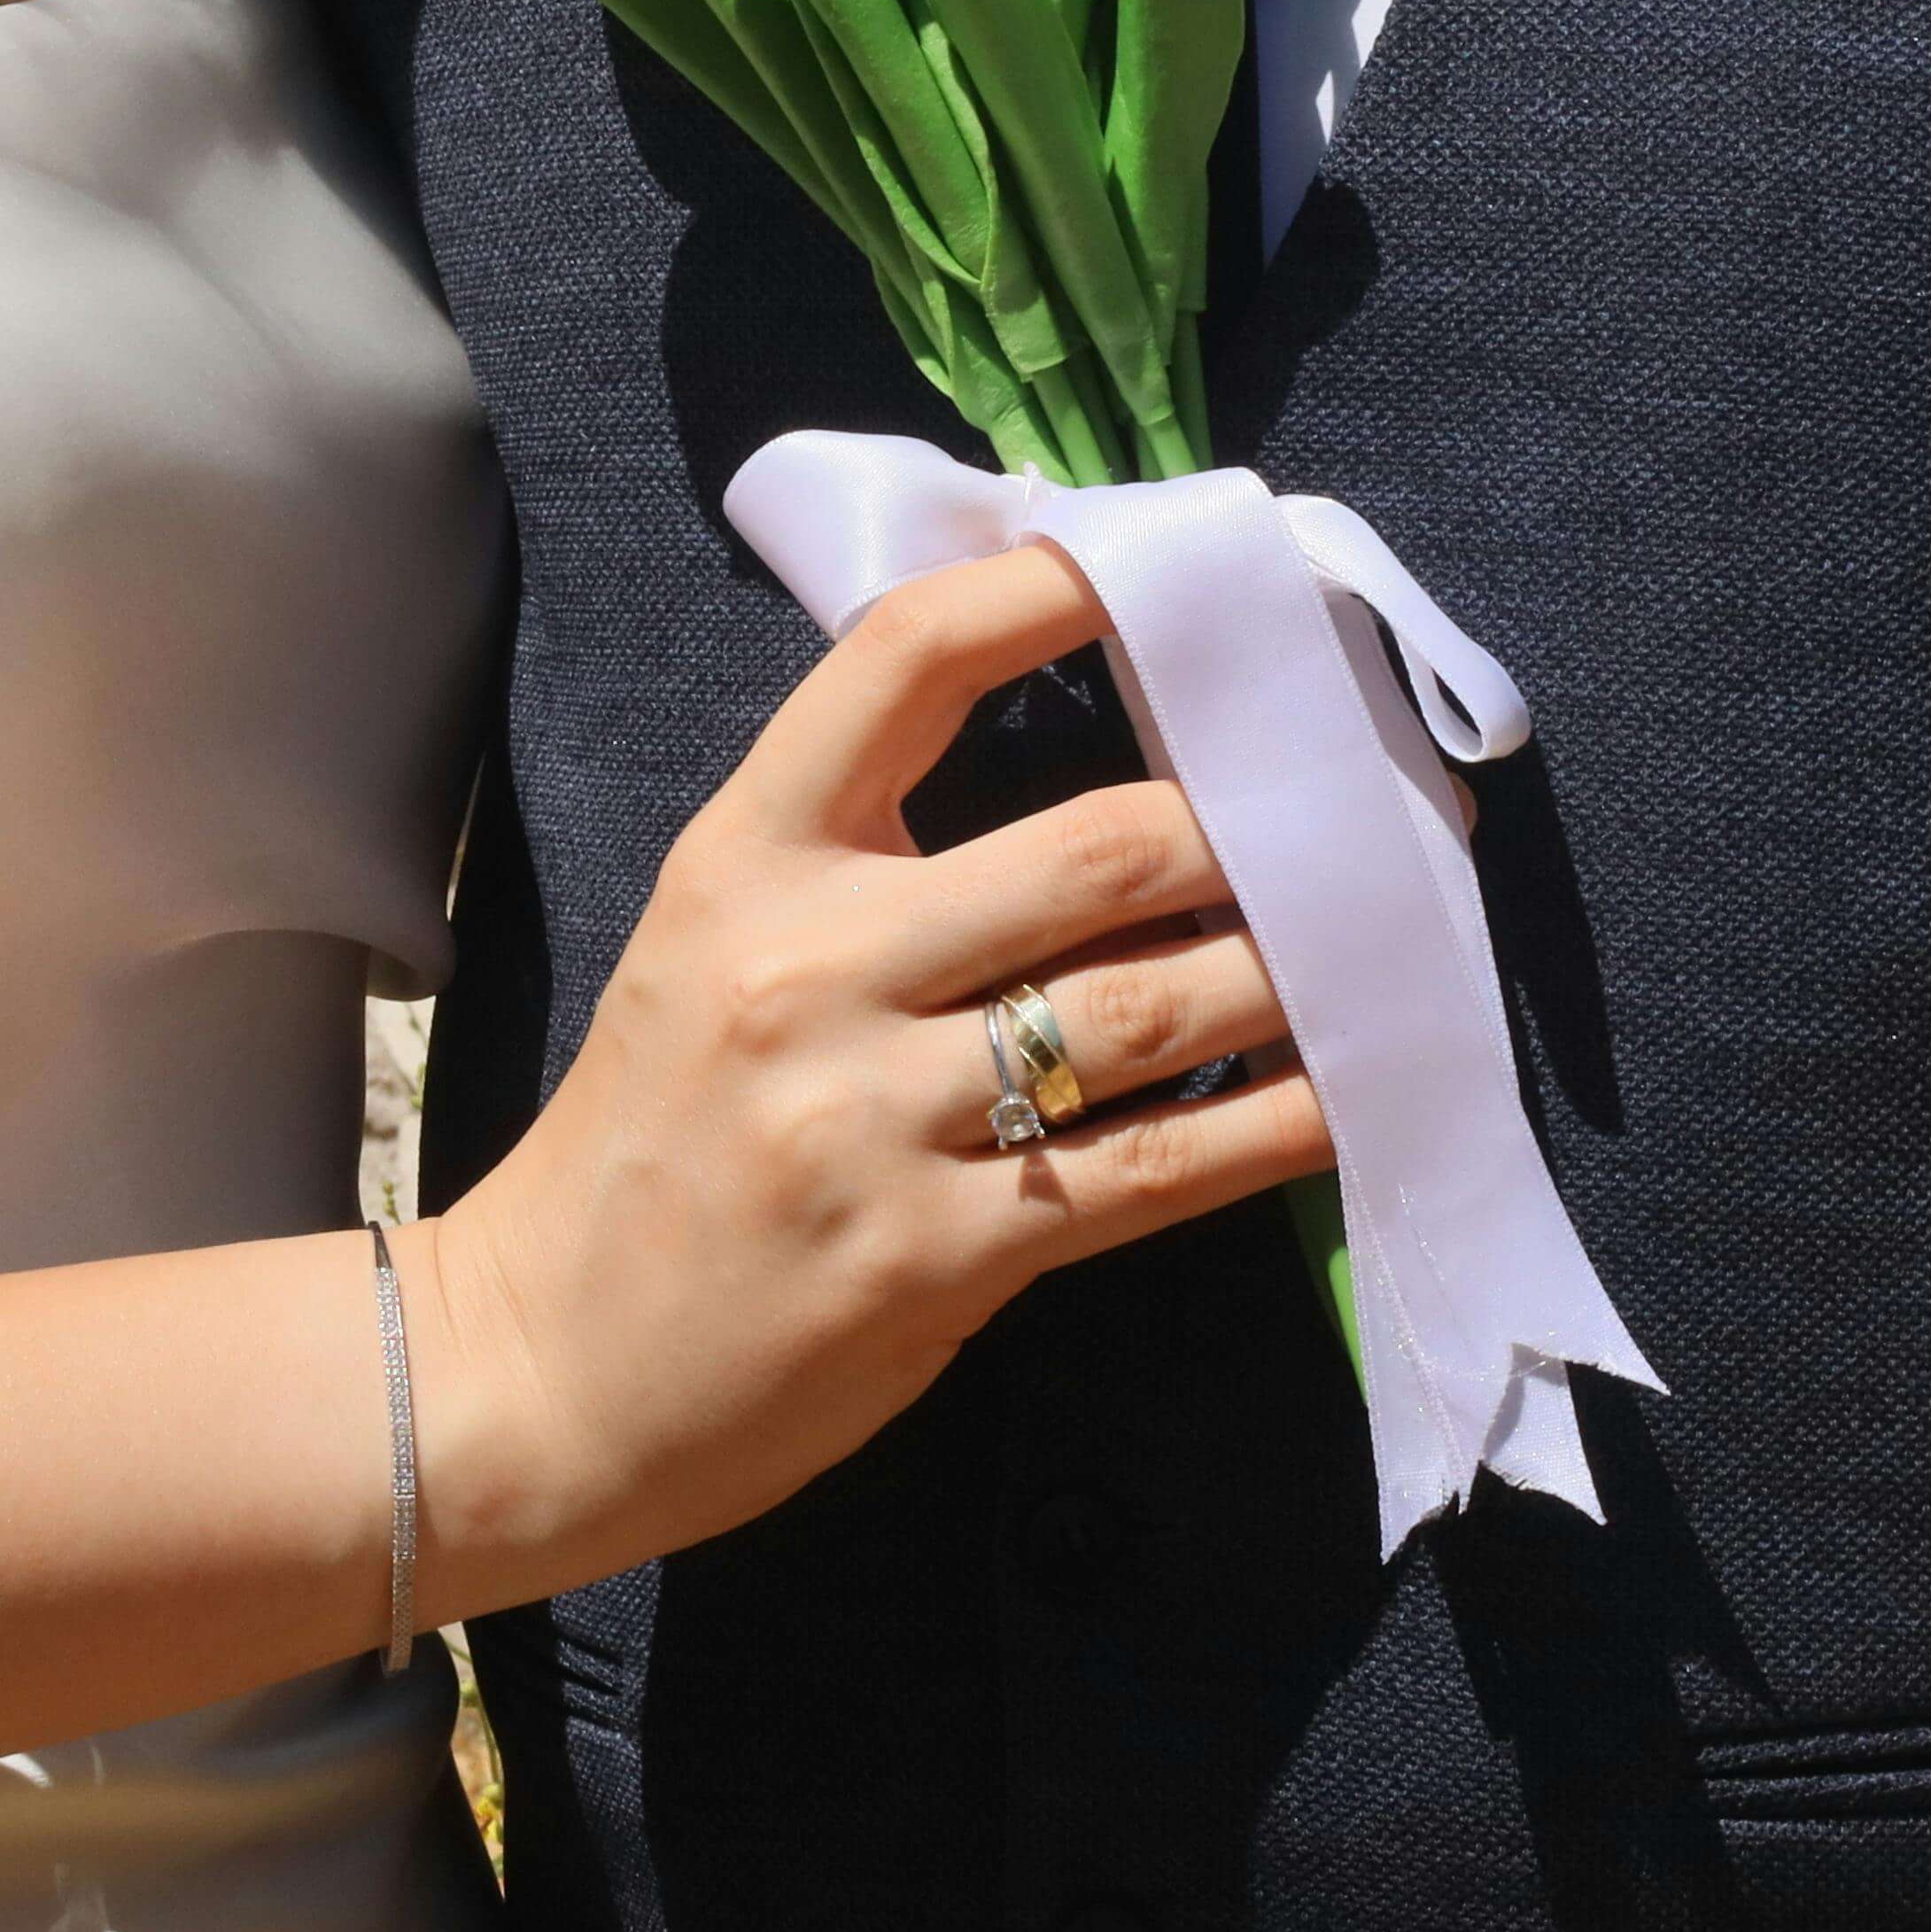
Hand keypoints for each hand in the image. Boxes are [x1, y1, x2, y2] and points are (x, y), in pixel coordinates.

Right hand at [408, 539, 1322, 1595]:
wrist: (539, 1366)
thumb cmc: (652, 1139)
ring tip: (1391, 940)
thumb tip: (1104, 782)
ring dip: (1298, 966)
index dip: (1053, 586)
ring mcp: (871, 1114)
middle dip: (1259, 819)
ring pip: (1153, 1003)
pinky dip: (1278, 1122)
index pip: (905, 659)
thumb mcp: (715, 945)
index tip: (1173, 565)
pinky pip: (1155, 1166)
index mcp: (745, 857)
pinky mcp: (937, 1254)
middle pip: (1099, 842)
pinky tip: (1350, 1091)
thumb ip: (867, 856)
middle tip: (1362, 809)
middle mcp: (808, 965)